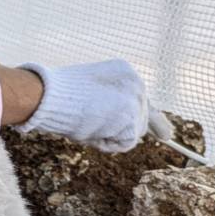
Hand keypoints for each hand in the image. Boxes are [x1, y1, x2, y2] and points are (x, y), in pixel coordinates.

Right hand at [19, 58, 148, 152]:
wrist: (48, 95)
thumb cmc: (58, 96)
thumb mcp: (88, 92)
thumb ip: (108, 103)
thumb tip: (123, 126)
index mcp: (125, 71)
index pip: (140, 100)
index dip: (146, 118)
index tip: (166, 136)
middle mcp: (136, 82)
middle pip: (142, 119)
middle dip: (123, 130)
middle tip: (98, 128)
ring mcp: (136, 100)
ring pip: (133, 132)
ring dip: (109, 135)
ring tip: (86, 122)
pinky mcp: (132, 117)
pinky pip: (125, 143)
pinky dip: (106, 143)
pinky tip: (91, 129)